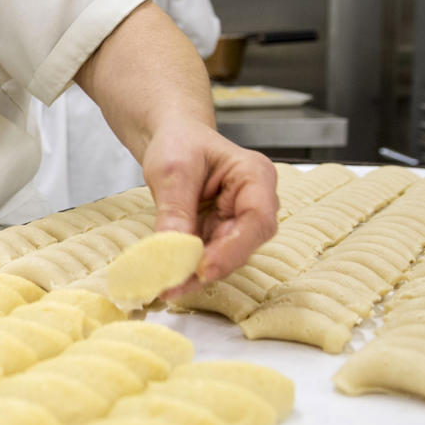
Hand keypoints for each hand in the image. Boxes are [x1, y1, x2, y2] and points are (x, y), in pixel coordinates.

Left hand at [141, 121, 279, 288]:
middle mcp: (255, 202)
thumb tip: (172, 248)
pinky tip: (168, 280)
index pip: (257, 218)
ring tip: (167, 286)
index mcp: (255, 175)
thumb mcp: (172, 170)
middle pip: (244, 244)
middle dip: (210, 267)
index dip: (234, 248)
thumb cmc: (181, 142)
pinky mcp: (221, 235)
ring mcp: (239, 221)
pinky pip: (209, 256)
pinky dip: (189, 269)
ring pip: (226, 257)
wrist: (173, 138)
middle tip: (175, 285)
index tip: (204, 268)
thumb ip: (176, 208)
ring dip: (197, 274)